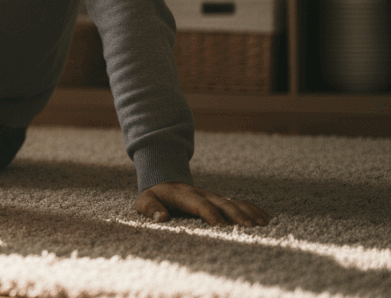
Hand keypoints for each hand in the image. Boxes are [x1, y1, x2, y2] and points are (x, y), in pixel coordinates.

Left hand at [135, 182, 268, 225]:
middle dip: (235, 215)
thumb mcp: (144, 201)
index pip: (199, 204)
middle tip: (247, 228)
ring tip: (262, 225)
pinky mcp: (220, 201)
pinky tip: (265, 219)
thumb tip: (162, 218)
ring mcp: (213, 197)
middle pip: (221, 203)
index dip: (210, 214)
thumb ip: (151, 208)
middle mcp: (202, 194)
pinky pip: (239, 202)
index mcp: (184, 195)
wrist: (163, 181)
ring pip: (233, 202)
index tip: (220, 226)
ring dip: (248, 213)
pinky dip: (252, 209)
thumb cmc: (154, 197)